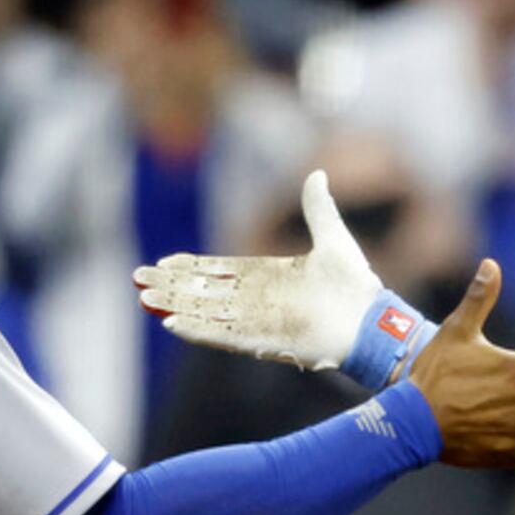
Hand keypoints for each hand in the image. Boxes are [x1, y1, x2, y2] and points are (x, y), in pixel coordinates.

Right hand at [136, 172, 389, 372]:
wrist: (375, 324)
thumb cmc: (358, 289)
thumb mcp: (333, 239)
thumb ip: (318, 209)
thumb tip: (316, 174)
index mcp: (270, 277)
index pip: (221, 270)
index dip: (193, 267)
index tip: (166, 261)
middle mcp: (259, 300)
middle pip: (206, 291)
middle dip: (173, 286)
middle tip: (139, 280)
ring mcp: (260, 321)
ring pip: (207, 312)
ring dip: (176, 305)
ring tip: (146, 300)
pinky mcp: (266, 341)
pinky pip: (224, 335)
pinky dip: (198, 330)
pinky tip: (172, 324)